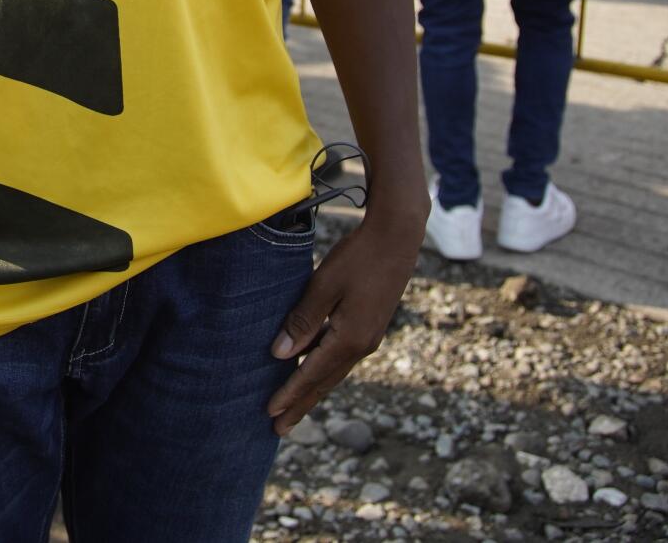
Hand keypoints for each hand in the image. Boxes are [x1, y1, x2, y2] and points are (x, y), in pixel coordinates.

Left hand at [267, 207, 420, 434]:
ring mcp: (369, 338)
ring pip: (334, 372)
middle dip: (300, 405)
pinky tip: (312, 372)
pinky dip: (323, 371)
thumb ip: (303, 321)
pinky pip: (341, 358)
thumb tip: (280, 355)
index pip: (311, 375)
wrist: (398, 237)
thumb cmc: (358, 257)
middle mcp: (362, 346)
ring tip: (293, 408)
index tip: (269, 414)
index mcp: (350, 339)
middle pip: (324, 382)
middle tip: (278, 429)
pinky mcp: (370, 327)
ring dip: (312, 391)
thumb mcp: (324, 286)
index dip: (289, 394)